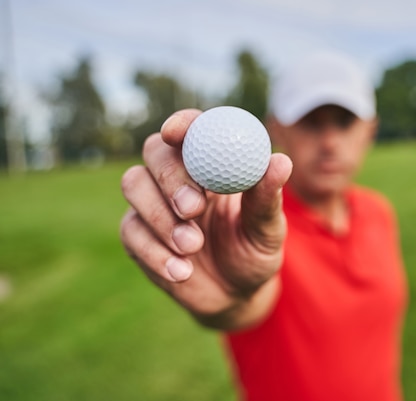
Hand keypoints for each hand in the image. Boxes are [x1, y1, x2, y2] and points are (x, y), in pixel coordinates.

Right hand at [120, 109, 292, 329]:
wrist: (236, 295)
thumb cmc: (255, 252)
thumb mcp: (268, 229)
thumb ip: (267, 198)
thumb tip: (280, 161)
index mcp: (213, 164)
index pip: (193, 130)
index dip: (182, 123)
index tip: (177, 133)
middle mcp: (179, 176)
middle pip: (155, 151)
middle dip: (171, 177)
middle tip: (192, 207)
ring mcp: (154, 203)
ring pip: (134, 183)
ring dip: (160, 215)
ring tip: (193, 247)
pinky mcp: (138, 234)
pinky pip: (131, 231)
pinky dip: (155, 251)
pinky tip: (181, 272)